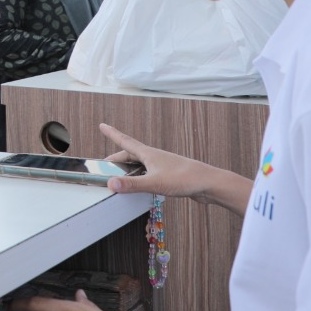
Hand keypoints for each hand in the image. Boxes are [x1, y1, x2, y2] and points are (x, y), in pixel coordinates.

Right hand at [98, 122, 212, 199]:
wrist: (208, 183)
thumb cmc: (184, 179)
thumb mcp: (154, 183)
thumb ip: (132, 184)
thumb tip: (110, 184)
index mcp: (148, 154)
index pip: (125, 141)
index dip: (112, 134)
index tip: (102, 125)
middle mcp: (154, 157)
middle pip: (130, 154)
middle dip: (117, 159)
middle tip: (106, 164)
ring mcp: (162, 166)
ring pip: (140, 164)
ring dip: (128, 168)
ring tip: (120, 176)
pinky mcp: (169, 175)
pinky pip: (149, 173)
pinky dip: (140, 176)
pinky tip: (141, 185)